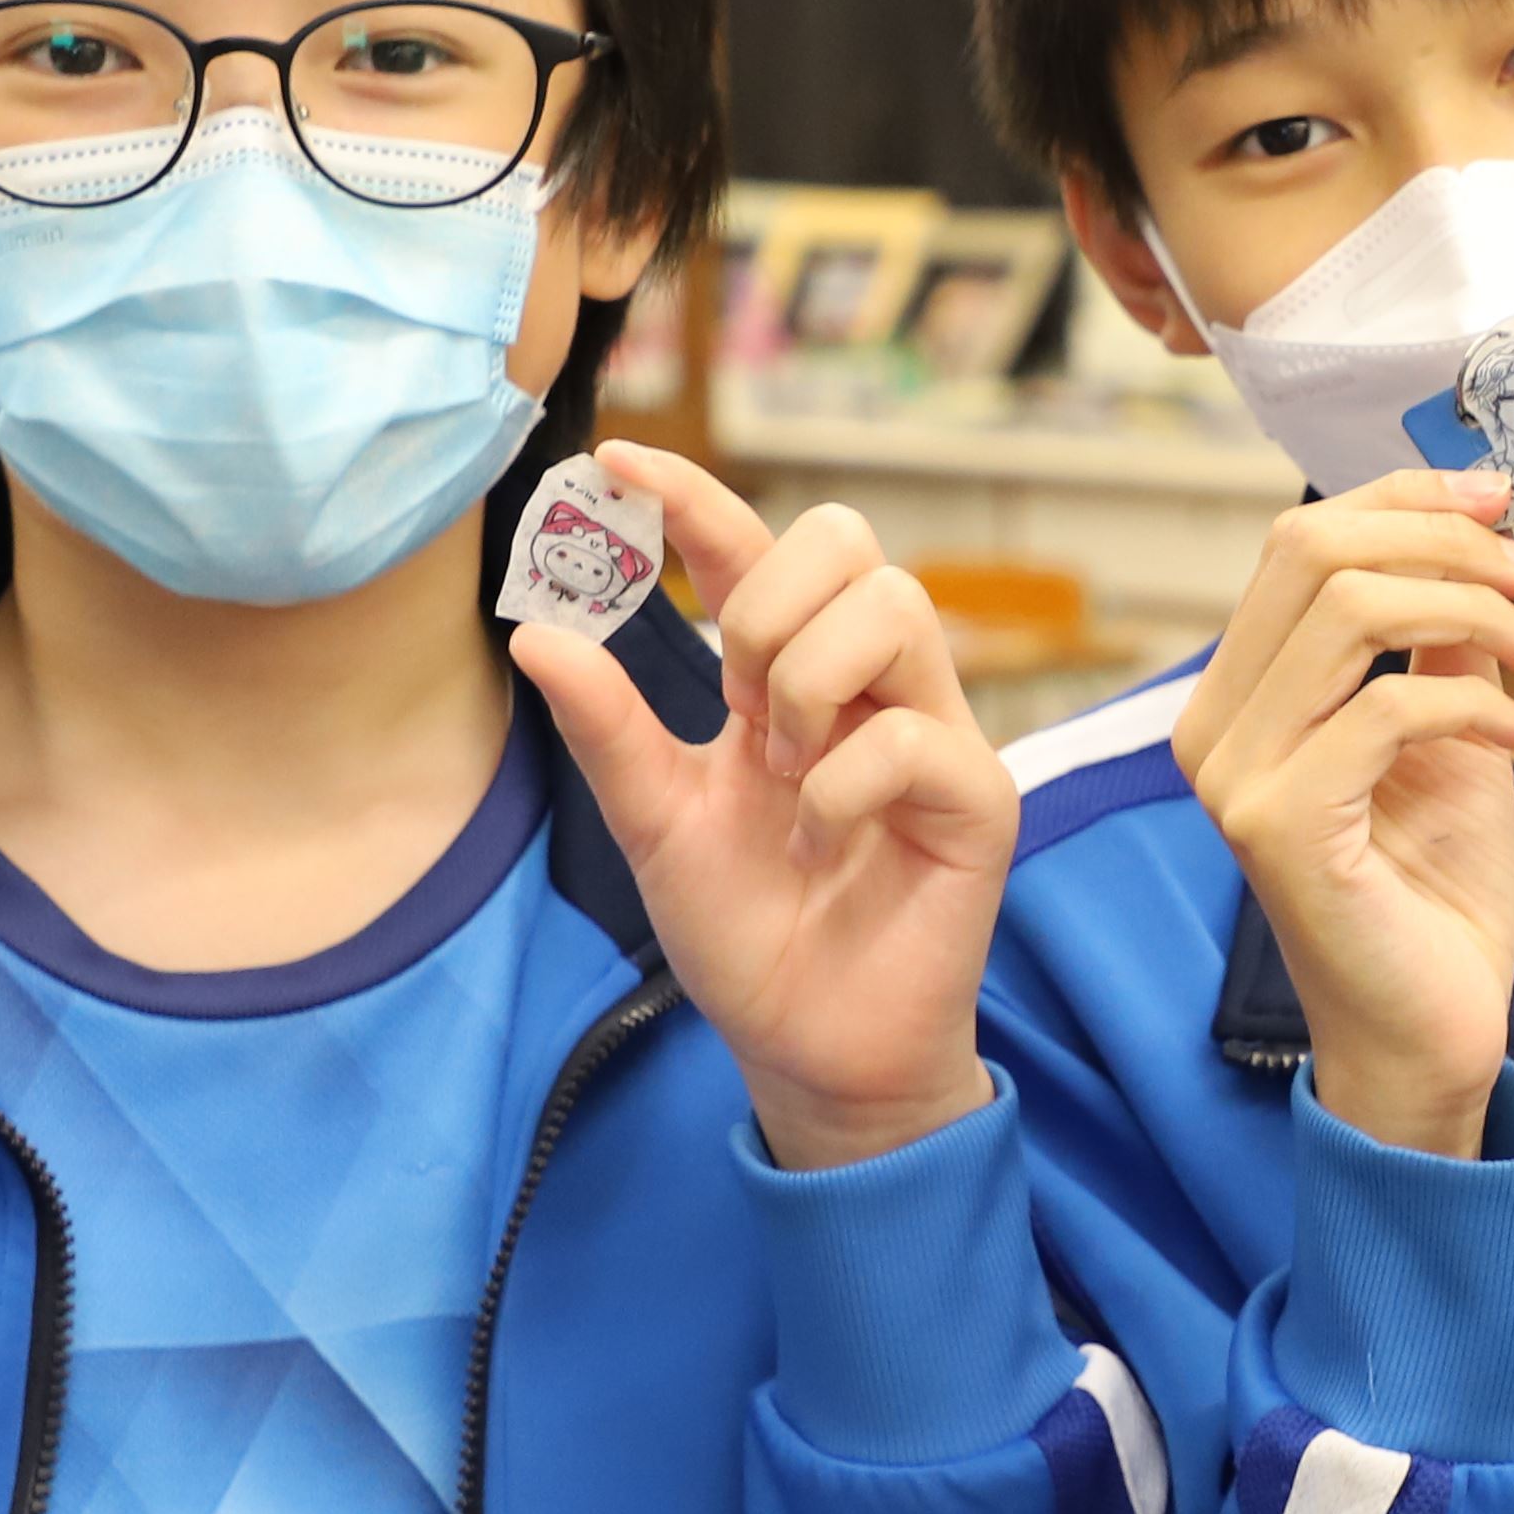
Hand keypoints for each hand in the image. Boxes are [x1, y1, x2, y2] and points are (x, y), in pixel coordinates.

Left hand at [511, 453, 1017, 1174]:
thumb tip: (535, 633)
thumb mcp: (655, 824)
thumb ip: (609, 731)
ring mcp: (932, 733)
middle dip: (765, 602)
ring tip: (780, 775)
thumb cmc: (748, 933)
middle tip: (734, 701)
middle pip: (848, 540)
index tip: (614, 462)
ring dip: (805, 684)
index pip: (751, 551)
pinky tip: (819, 843)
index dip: (693, 496)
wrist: (808, 1051)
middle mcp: (869, 686)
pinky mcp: (977, 798)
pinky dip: (838, 787)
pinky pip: (907, 733)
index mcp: (788, 678)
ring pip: (892, 607)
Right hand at [1170, 470, 1513, 1157]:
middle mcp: (1214, 727)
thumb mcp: (1452, 736)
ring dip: (1479, 613)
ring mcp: (1235, 776)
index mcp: (1241, 694)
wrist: (1434, 1033)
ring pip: (1352, 612)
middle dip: (1446, 542)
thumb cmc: (1436, 894)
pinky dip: (1481, 706)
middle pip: (1314, 553)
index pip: (1299, 541)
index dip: (1403, 499)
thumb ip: (1444, 641)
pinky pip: (1389, 707)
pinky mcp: (1278, 825)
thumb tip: (1483, 533)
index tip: (1501, 498)